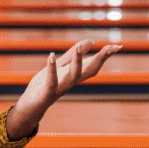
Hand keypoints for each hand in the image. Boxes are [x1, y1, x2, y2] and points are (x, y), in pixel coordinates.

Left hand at [5, 39, 121, 139]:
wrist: (30, 106)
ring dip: (78, 62)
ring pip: (73, 76)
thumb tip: (90, 41)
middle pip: (89, 71)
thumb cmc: (45, 85)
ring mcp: (60, 88)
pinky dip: (51, 69)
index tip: (118, 46)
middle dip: (100, 59)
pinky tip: (51, 56)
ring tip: (80, 46)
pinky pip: (51, 81)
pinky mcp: (47, 93)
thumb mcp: (60, 66)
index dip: (105, 56)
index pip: (93, 64)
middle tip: (110, 47)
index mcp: (75, 75)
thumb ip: (73, 54)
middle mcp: (71, 82)